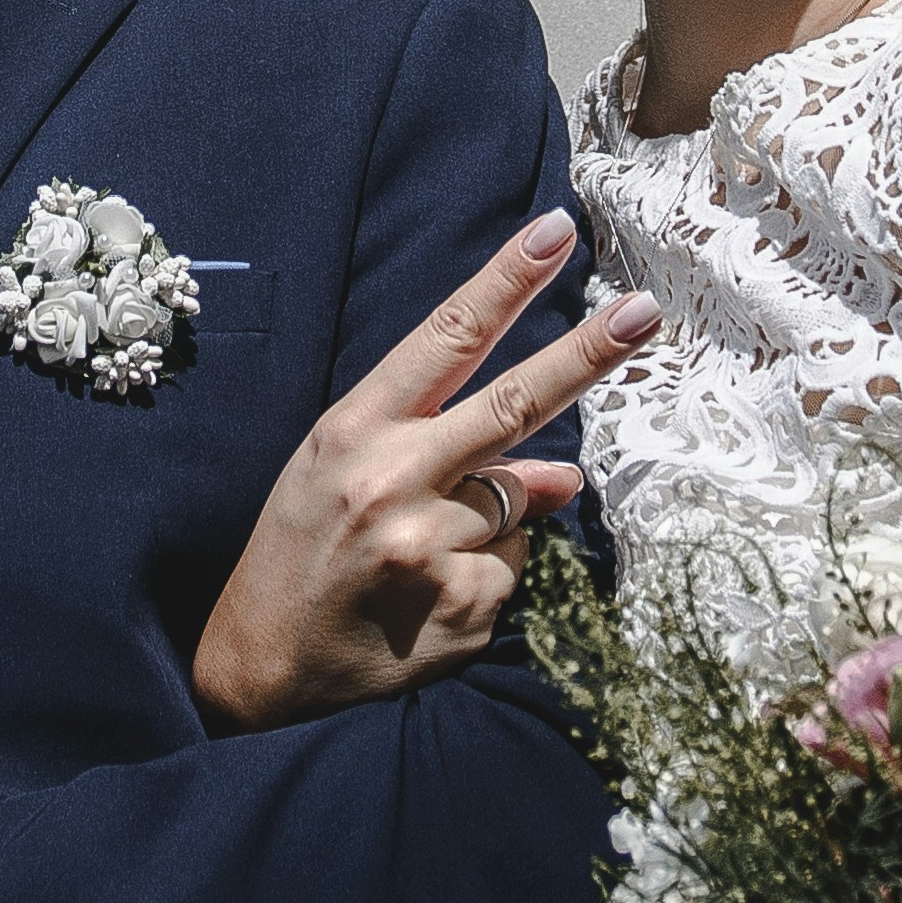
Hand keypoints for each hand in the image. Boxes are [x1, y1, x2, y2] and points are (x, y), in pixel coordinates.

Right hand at [189, 210, 662, 726]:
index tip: (556, 233)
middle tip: (644, 313)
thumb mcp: (340, 475)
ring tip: (412, 558)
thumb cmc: (299, 553)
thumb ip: (439, 449)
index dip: (506, 279)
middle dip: (586, 354)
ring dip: (491, 523)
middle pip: (513, 403)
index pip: (445, 337)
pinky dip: (485, 578)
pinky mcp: (462, 608)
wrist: (257, 669)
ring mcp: (431, 547)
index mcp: (353, 430)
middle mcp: (393, 480)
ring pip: (516, 504)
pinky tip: (425, 600)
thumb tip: (563, 470)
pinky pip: (511, 572)